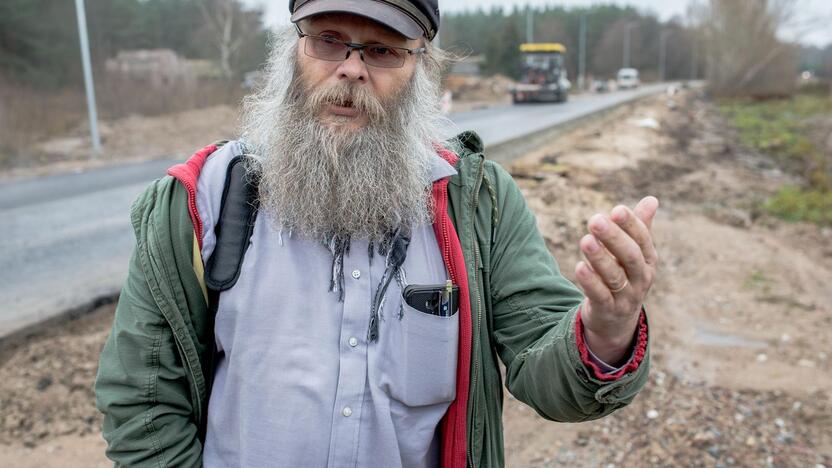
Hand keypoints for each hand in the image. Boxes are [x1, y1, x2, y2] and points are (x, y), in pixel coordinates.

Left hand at [574, 196, 658, 365]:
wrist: (616, 320)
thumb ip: (640, 228)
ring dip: (599, 257)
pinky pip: (600, 296)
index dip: (630, 225)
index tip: (616, 209)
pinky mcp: (608, 310)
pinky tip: (579, 267)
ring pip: (614, 276)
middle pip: (630, 256)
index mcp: (647, 261)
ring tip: (585, 240)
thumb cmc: (625, 277)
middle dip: (613, 237)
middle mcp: (640, 278)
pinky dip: (591, 282)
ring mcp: (626, 296)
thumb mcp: (634, 255)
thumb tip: (652, 199)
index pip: (642, 240)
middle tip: (594, 220)